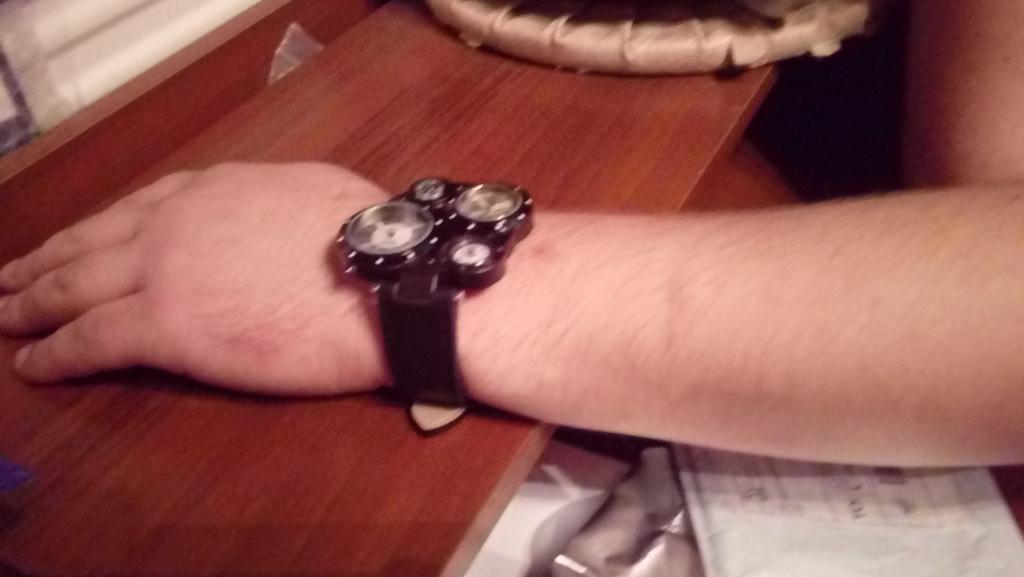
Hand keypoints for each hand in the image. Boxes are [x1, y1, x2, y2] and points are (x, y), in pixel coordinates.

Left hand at [0, 163, 389, 394]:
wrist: (382, 283)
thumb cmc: (368, 241)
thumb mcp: (313, 191)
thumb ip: (268, 201)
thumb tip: (269, 216)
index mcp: (213, 188)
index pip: (135, 208)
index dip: (96, 229)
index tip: (75, 241)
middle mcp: (173, 221)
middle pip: (89, 243)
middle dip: (44, 263)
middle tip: (11, 279)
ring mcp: (163, 270)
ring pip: (74, 287)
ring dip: (33, 303)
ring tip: (6, 316)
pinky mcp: (164, 325)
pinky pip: (90, 338)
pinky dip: (54, 352)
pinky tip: (33, 363)